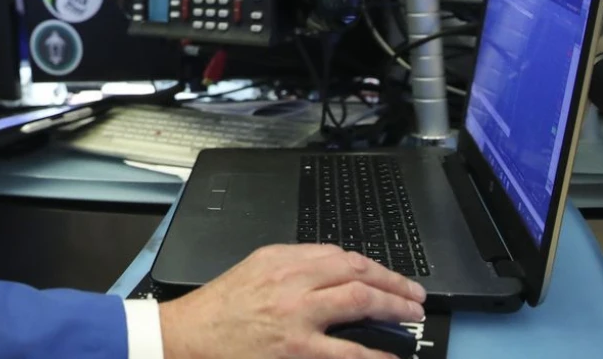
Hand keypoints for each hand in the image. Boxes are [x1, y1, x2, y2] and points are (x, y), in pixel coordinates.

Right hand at [159, 243, 426, 358]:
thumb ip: (292, 268)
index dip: (372, 266)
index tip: (388, 277)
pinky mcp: (298, 349)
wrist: (188, 337)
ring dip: (393, 307)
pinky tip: (391, 356)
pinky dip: (376, 353)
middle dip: (392, 282)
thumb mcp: (253, 271)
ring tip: (412, 317)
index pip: (339, 254)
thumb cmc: (217, 309)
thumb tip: (334, 276)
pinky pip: (349, 350)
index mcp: (280, 258)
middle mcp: (291, 280)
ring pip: (359, 300)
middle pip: (356, 271)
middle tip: (414, 295)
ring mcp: (297, 316)